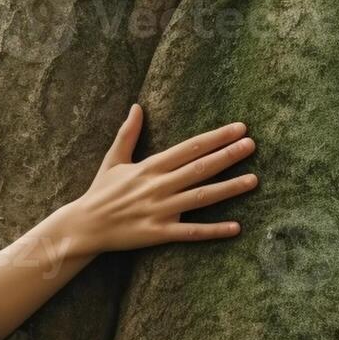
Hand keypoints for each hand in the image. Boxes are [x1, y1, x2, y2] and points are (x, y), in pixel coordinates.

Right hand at [66, 102, 258, 255]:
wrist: (84, 226)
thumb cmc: (100, 192)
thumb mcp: (113, 159)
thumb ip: (128, 133)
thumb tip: (136, 106)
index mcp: (150, 166)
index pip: (189, 147)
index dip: (216, 137)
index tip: (238, 128)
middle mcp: (158, 186)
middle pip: (200, 168)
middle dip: (228, 155)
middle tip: (252, 145)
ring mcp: (160, 210)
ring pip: (201, 197)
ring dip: (229, 189)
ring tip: (254, 180)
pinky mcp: (159, 233)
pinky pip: (191, 232)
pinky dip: (213, 230)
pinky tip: (236, 227)